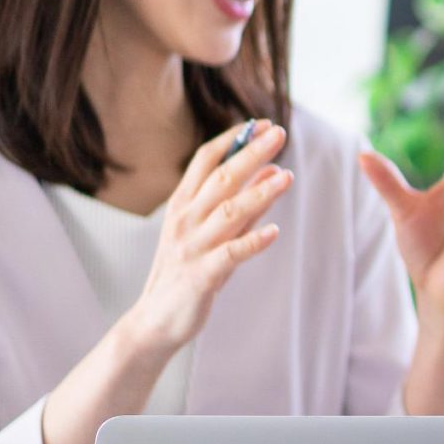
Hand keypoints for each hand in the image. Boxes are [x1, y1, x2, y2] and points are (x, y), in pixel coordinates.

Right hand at [120, 119, 292, 358]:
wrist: (156, 320)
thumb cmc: (188, 270)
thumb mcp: (216, 232)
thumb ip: (245, 203)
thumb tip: (275, 172)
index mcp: (184, 204)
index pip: (205, 160)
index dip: (233, 139)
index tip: (262, 123)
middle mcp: (185, 220)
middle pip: (221, 179)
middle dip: (250, 154)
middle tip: (279, 133)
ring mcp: (191, 247)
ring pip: (228, 213)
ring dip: (259, 193)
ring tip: (287, 176)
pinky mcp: (201, 276)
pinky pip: (229, 255)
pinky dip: (252, 242)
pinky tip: (275, 231)